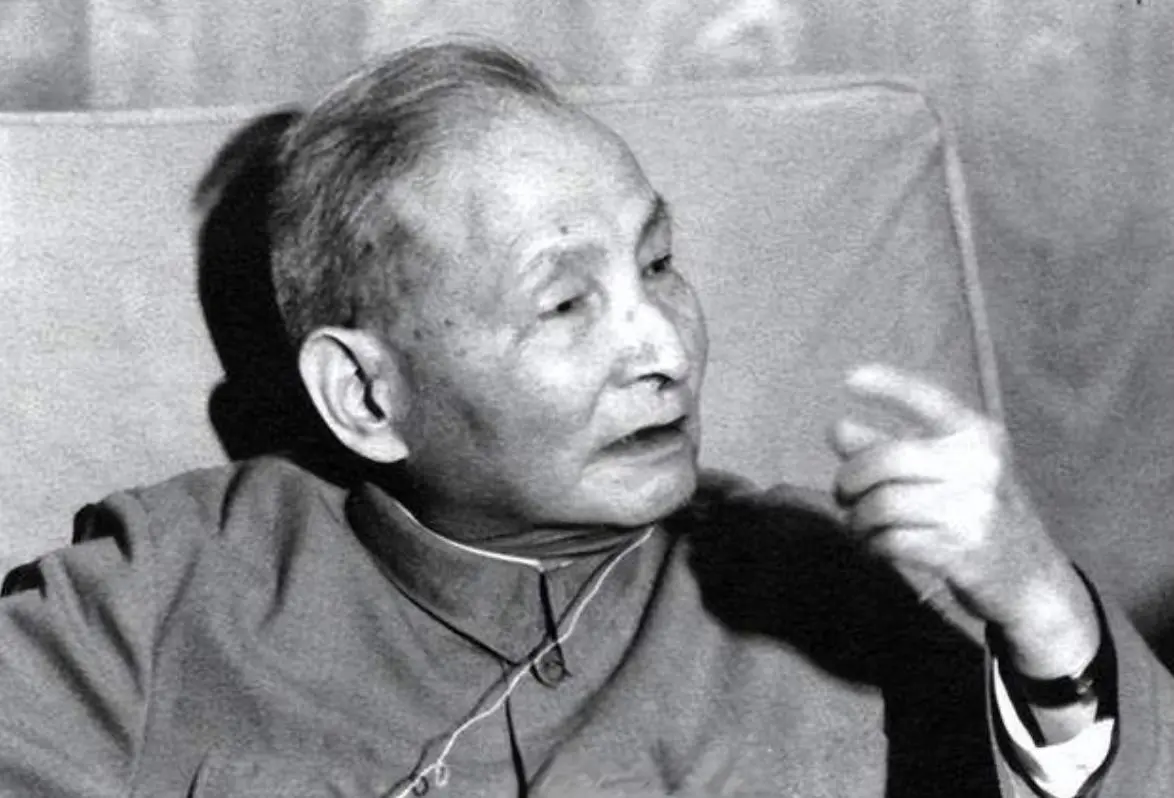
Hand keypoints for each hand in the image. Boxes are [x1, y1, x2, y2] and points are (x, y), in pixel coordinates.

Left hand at [828, 364, 1098, 679]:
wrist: (1032, 579)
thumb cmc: (976, 514)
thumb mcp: (948, 472)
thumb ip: (894, 449)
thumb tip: (837, 430)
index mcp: (978, 436)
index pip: (930, 401)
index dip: (890, 386)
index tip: (851, 379)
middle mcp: (979, 466)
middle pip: (885, 460)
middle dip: (849, 478)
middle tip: (842, 494)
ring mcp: (973, 509)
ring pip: (881, 504)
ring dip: (857, 518)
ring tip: (859, 524)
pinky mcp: (960, 550)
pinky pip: (889, 540)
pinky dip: (871, 544)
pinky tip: (875, 546)